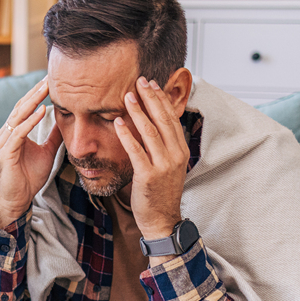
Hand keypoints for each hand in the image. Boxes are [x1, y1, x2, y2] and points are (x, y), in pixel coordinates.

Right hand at [0, 78, 63, 229]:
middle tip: (50, 77)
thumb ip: (54, 136)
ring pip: (19, 116)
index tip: (52, 80)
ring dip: (33, 101)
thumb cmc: (29, 177)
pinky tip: (42, 110)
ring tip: (46, 88)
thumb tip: (66, 120)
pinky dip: (30, 121)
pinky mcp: (6, 152)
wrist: (18, 199)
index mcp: (15, 131)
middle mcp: (7, 133)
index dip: (38, 93)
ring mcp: (5, 142)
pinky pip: (19, 132)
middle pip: (21, 106)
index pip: (26, 107)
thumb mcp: (48, 151)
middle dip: (36, 91)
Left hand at [114, 76, 188, 240]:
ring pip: (151, 132)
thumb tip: (154, 126)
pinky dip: (127, 135)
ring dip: (138, 112)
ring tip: (128, 96)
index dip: (162, 100)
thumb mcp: (169, 166)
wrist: (162, 219)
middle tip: (140, 81)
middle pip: (163, 120)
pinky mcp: (148, 176)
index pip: (172, 118)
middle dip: (151, 98)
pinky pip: (136, 151)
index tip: (152, 84)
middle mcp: (175, 155)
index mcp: (181, 150)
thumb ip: (164, 146)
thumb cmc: (161, 192)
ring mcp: (163, 166)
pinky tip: (118, 122)